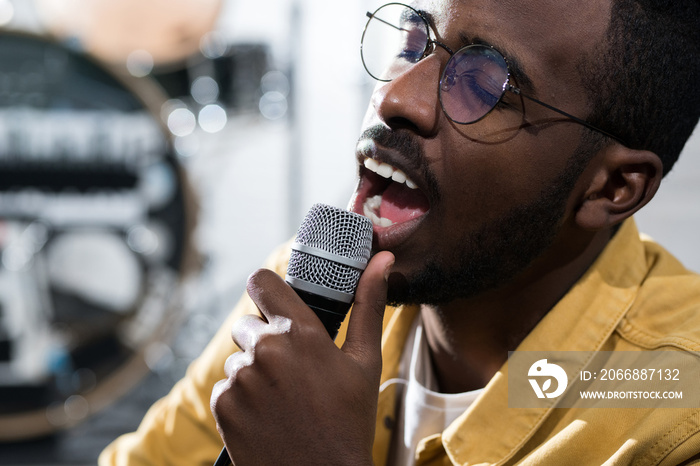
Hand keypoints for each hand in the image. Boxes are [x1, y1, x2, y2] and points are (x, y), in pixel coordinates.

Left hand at [211, 251, 393, 465]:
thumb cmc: (349, 421)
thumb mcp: (365, 361)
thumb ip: (368, 305)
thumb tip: (382, 259)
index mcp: (299, 333)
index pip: (261, 282)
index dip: (268, 290)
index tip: (277, 304)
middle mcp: (264, 351)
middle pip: (248, 324)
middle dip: (265, 338)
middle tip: (292, 368)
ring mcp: (239, 379)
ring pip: (238, 358)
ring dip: (254, 371)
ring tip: (284, 398)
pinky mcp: (223, 406)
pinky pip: (225, 386)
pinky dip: (241, 397)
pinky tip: (267, 415)